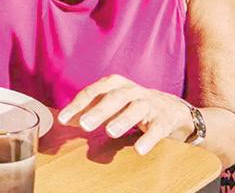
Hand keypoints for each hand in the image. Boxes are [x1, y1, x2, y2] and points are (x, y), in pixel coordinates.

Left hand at [58, 74, 194, 154]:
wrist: (172, 109)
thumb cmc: (131, 105)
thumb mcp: (110, 103)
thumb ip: (88, 110)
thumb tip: (64, 121)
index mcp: (115, 84)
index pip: (93, 92)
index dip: (77, 105)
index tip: (62, 120)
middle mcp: (132, 90)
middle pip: (114, 98)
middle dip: (98, 111)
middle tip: (84, 125)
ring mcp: (150, 104)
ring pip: (136, 109)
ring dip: (122, 120)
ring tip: (110, 132)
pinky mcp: (165, 120)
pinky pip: (157, 129)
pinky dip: (148, 139)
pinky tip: (138, 150)